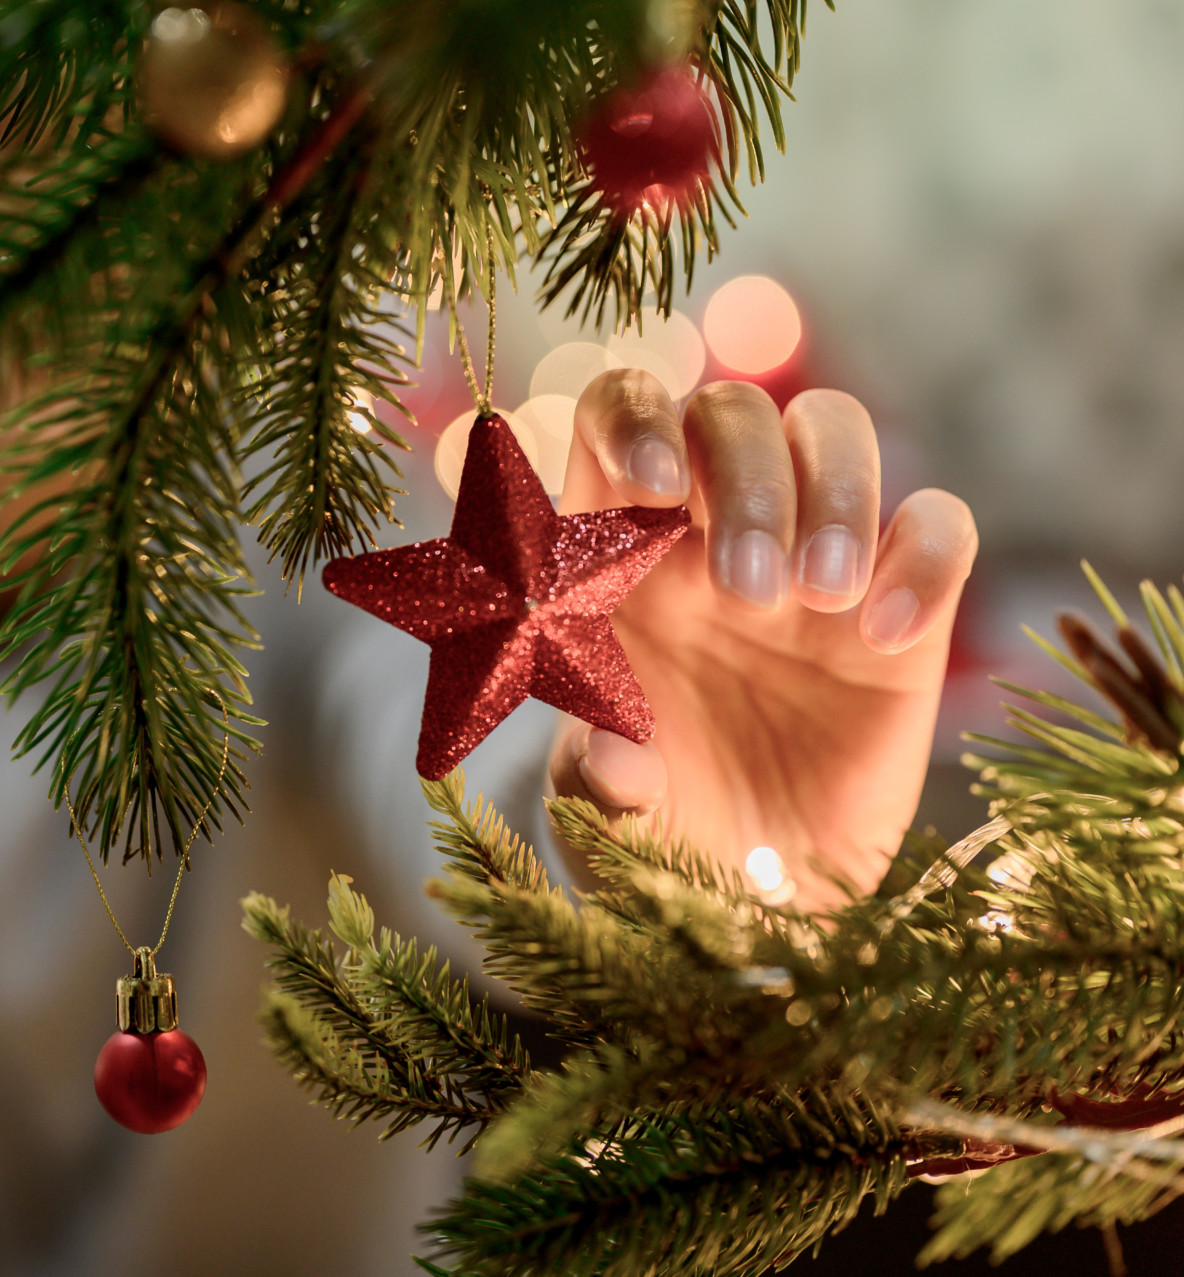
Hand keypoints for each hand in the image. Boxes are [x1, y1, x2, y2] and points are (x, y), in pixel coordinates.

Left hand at [547, 373, 977, 908]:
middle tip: (749, 594)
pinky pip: (937, 524)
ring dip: (833, 493)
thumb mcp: (603, 821)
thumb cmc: (654, 839)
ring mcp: (808, 565)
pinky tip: (882, 638)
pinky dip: (921, 559)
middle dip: (744, 478)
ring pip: (834, 429)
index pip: (618, 417)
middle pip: (733, 413)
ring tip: (817, 603)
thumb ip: (597, 782)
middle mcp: (708, 536)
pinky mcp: (903, 612)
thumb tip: (615, 751)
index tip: (655, 486)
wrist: (750, 912)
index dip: (636, 419)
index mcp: (616, 554)